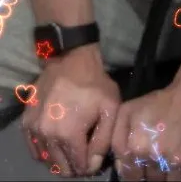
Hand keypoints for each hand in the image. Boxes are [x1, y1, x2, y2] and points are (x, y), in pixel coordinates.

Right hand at [21, 44, 120, 176]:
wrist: (72, 58)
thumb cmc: (94, 83)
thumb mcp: (110, 109)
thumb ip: (103, 141)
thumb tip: (92, 165)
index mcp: (69, 135)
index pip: (78, 166)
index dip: (88, 165)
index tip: (93, 158)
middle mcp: (48, 135)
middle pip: (61, 166)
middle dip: (73, 165)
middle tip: (82, 154)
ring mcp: (34, 127)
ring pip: (46, 159)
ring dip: (58, 159)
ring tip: (69, 150)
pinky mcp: (27, 120)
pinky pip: (33, 147)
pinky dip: (42, 151)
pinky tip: (54, 144)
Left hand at [111, 82, 180, 180]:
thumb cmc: (160, 102)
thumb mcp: (128, 112)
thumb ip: (118, 139)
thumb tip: (121, 166)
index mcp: (135, 147)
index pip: (129, 175)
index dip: (133, 172)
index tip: (140, 167)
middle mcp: (154, 158)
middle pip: (150, 180)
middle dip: (151, 173)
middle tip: (157, 159)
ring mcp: (176, 163)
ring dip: (169, 175)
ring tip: (171, 160)